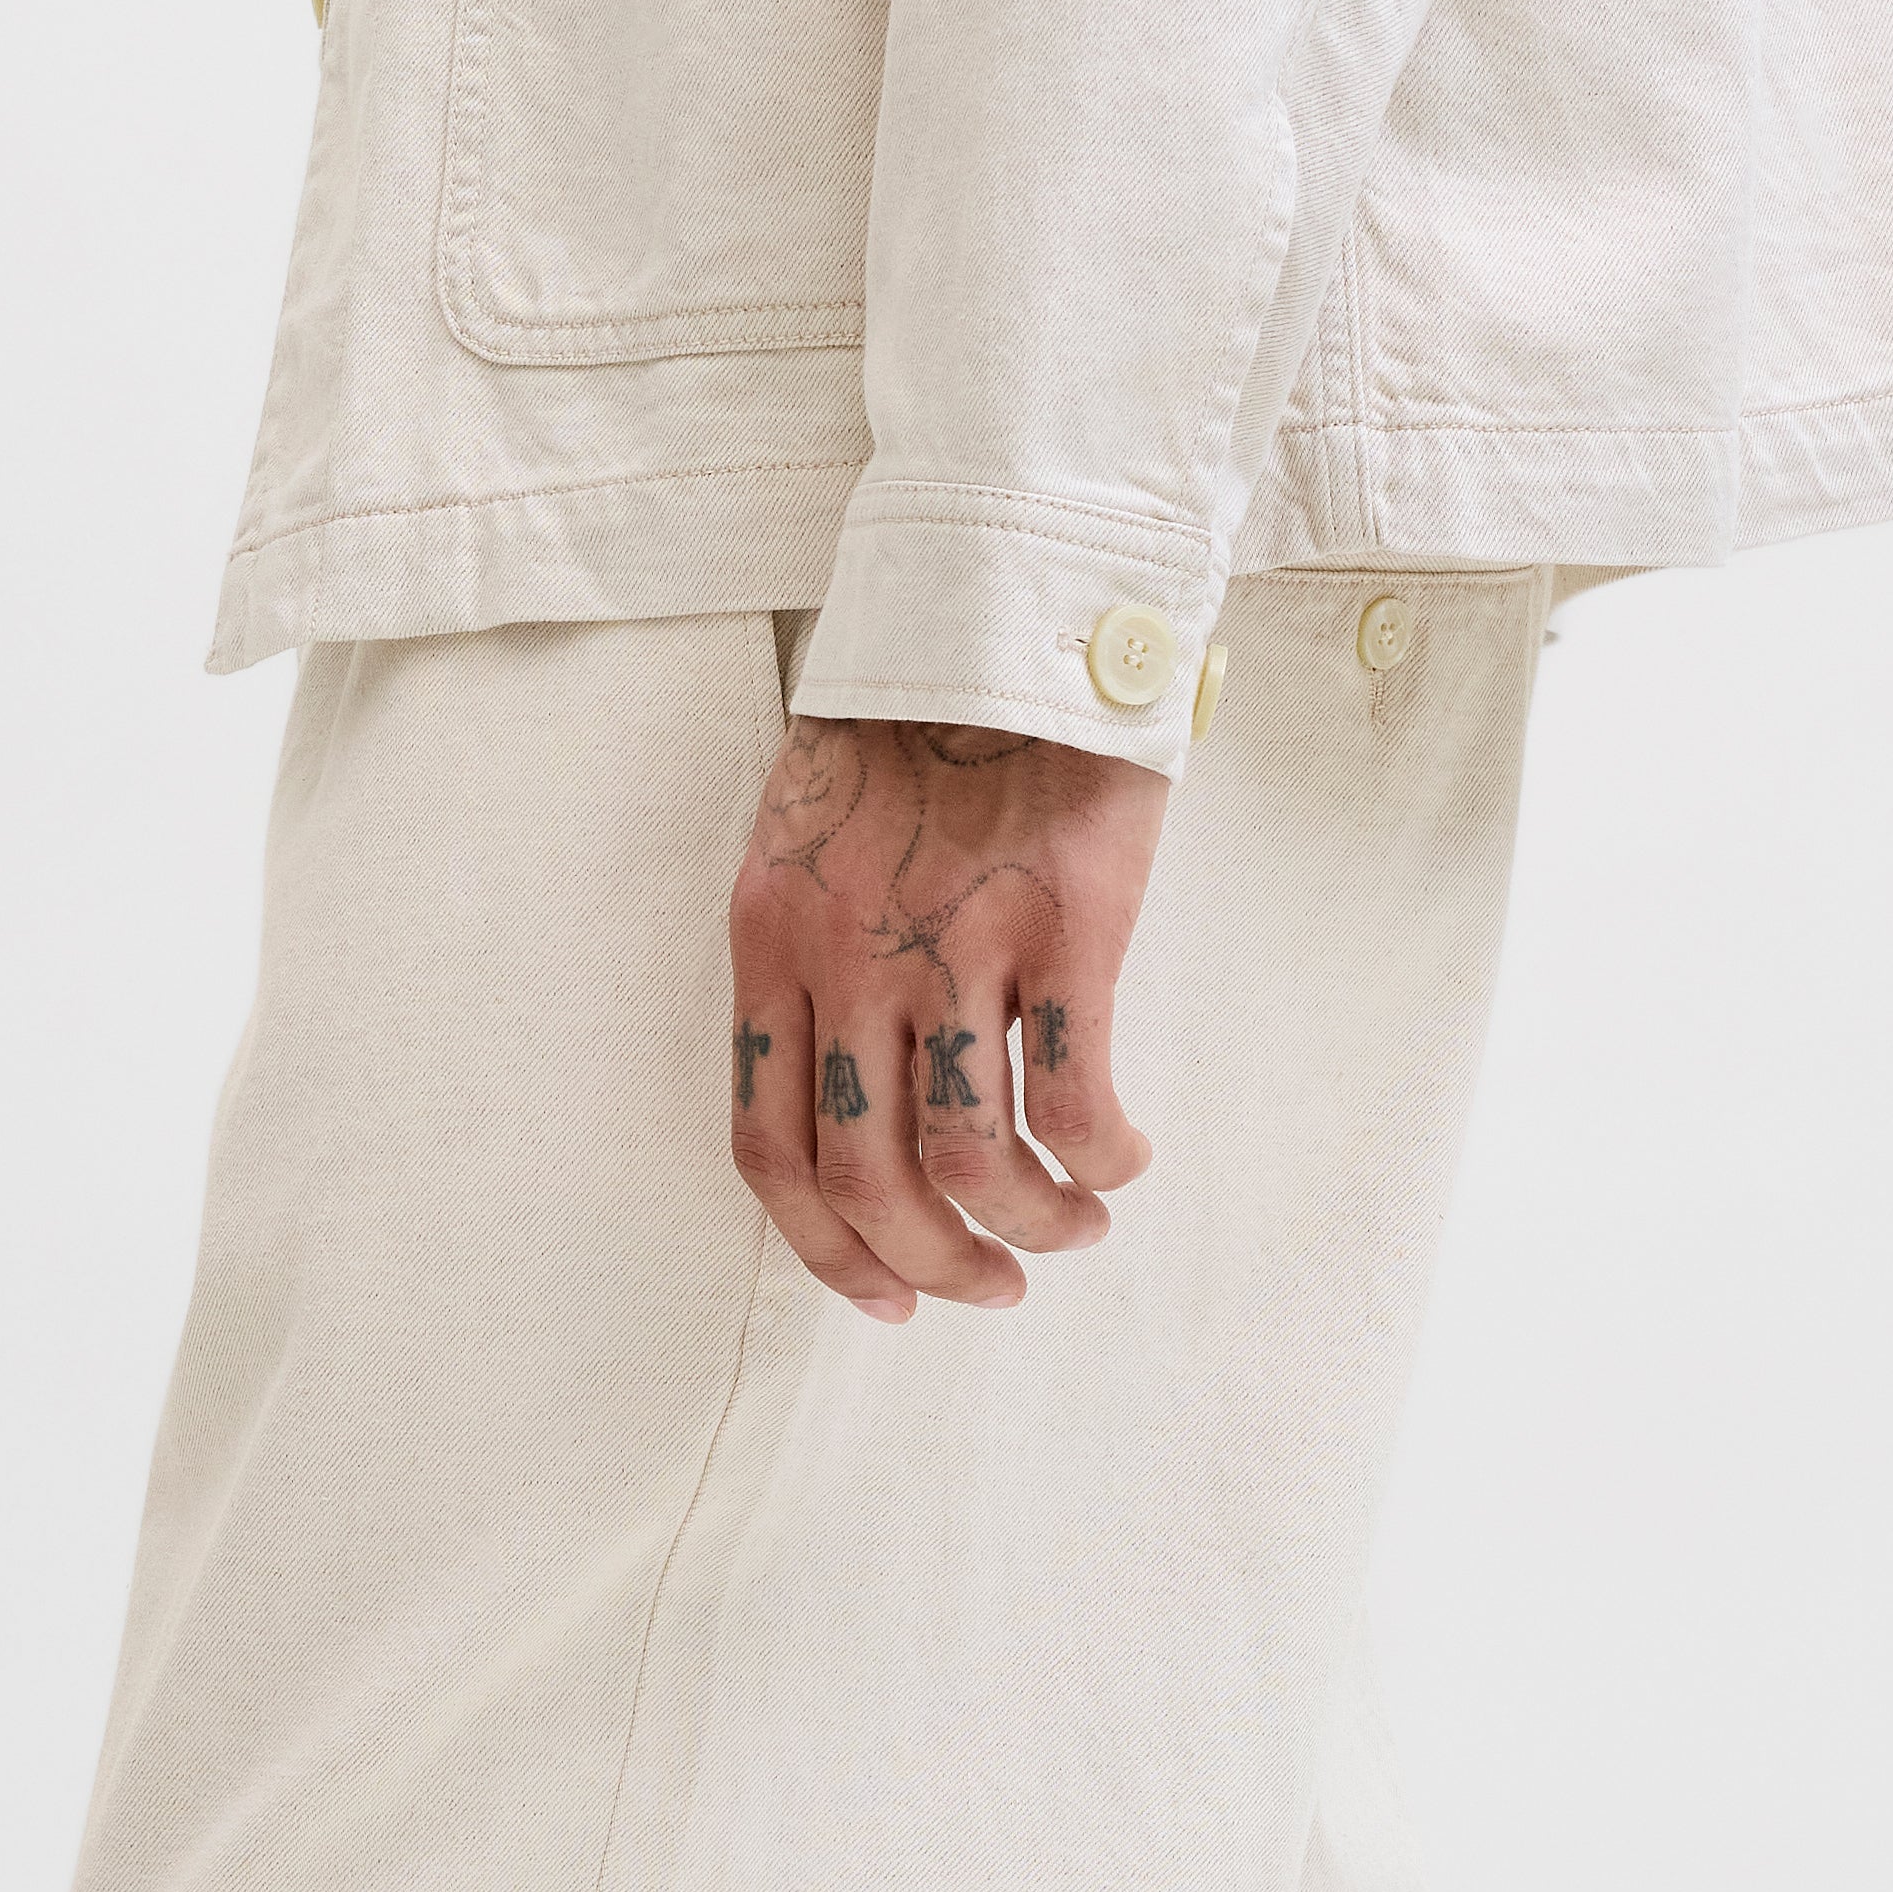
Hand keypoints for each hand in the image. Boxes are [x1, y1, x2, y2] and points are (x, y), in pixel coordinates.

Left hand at [726, 716, 1161, 1320]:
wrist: (1009, 597)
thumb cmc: (920, 720)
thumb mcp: (813, 836)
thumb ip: (817, 957)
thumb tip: (862, 1098)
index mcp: (769, 942)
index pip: (770, 1149)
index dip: (826, 1251)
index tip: (885, 1294)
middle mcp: (846, 957)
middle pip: (867, 1180)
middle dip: (932, 1267)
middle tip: (994, 1288)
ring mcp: (954, 942)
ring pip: (970, 1162)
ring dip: (1030, 1228)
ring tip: (1075, 1228)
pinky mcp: (1062, 924)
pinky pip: (1074, 1099)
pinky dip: (1100, 1159)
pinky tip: (1122, 1160)